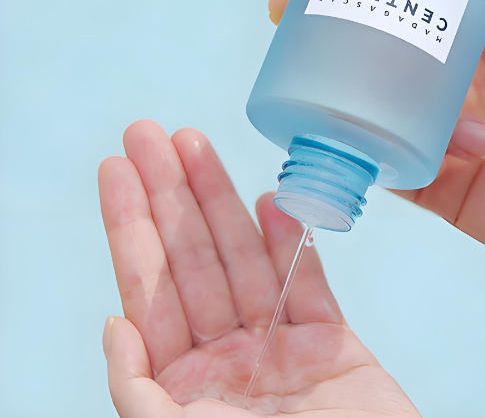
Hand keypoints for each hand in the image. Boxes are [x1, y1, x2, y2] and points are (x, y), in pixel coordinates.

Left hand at [99, 120, 419, 416]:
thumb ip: (140, 395)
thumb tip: (111, 326)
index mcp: (184, 387)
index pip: (149, 288)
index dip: (132, 224)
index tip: (119, 168)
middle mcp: (228, 360)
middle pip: (193, 259)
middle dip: (171, 193)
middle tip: (150, 132)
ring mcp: (281, 349)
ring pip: (245, 257)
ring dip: (221, 199)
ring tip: (197, 143)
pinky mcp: (334, 346)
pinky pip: (310, 281)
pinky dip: (293, 240)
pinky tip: (272, 199)